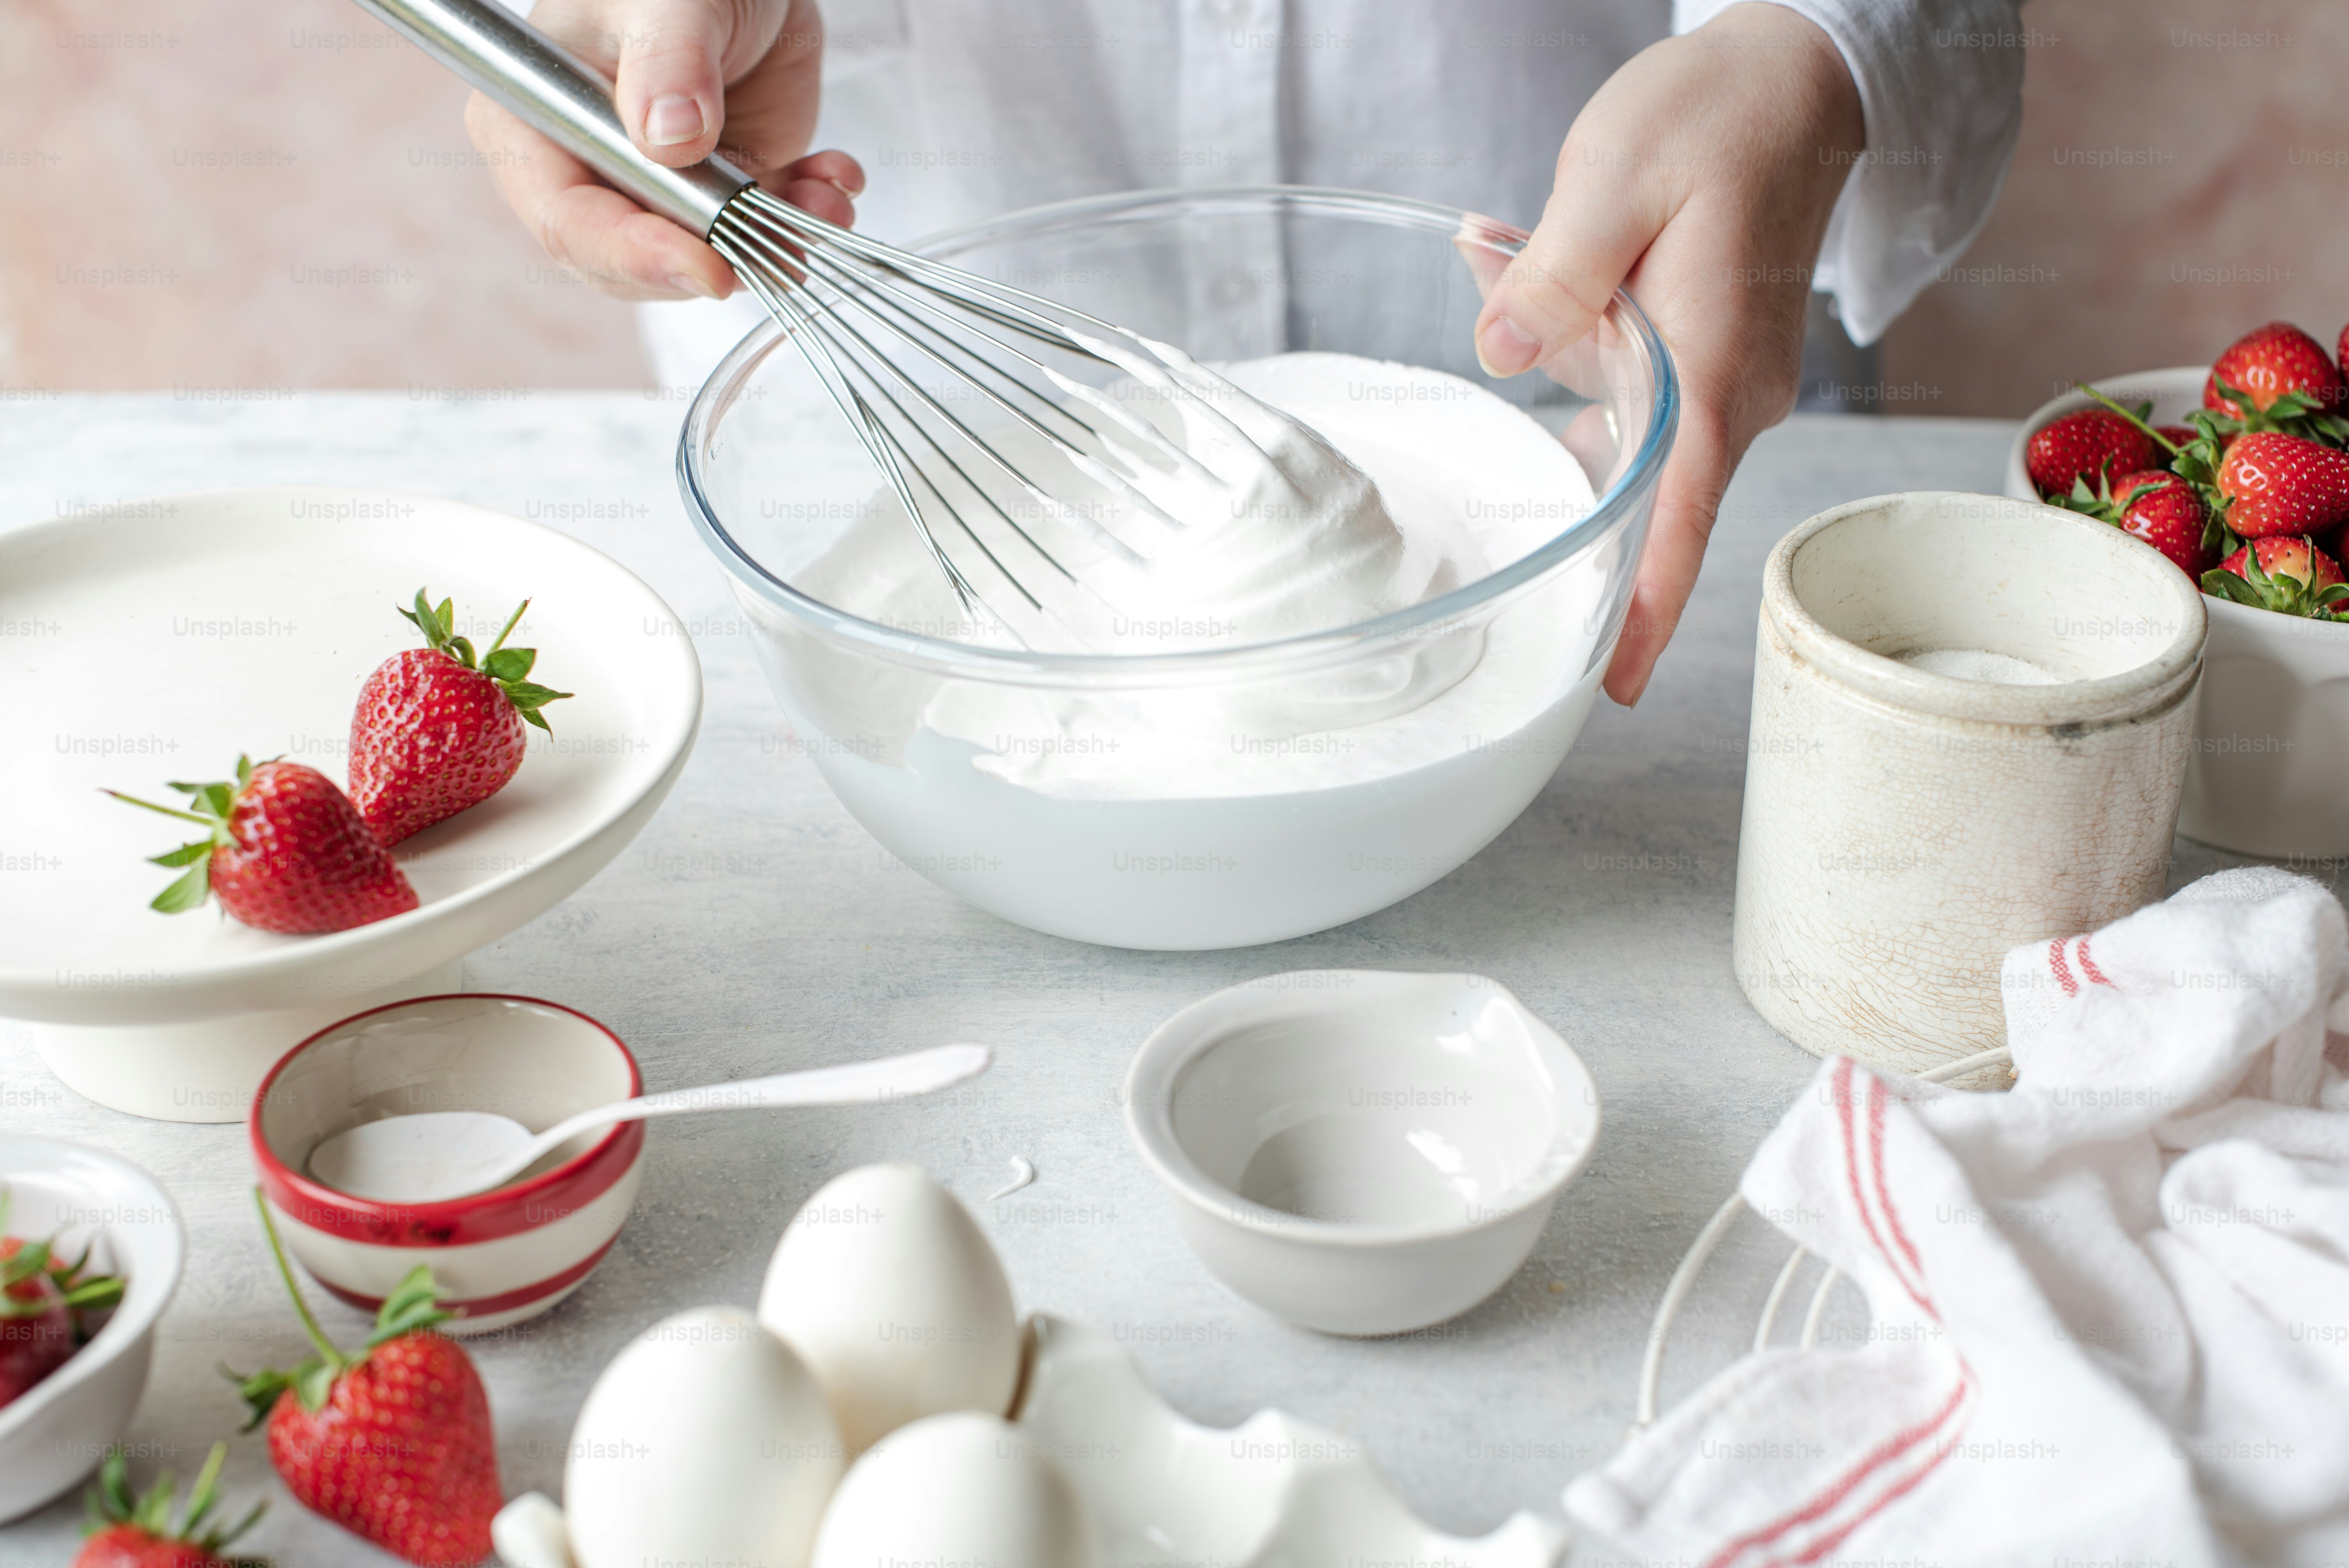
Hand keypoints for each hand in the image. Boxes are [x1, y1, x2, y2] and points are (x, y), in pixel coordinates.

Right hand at [462, 0, 862, 300]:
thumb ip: (665, 62)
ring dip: (775, 245)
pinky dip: (805, 219)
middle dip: (716, 262)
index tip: (706, 269)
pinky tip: (835, 182)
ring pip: (708, 259)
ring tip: (826, 200)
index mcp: (541, 123)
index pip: (569, 221)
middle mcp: (594, 169)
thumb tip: (669, 138)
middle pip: (637, 263)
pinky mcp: (723, 189)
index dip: (635, 258)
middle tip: (783, 250)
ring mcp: (661, 187)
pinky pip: (761, 234)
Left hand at [1472, 2, 1862, 705]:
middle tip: (1494, 454)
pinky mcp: (1704, 357)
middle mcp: (1729, 394)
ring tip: (1504, 260)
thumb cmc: (1716, 117)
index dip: (1649, 610)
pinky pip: (1626, 386)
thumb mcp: (1614, 175)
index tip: (1615, 686)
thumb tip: (1499, 349)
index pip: (1678, 519)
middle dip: (1560, 474)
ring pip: (1617, 425)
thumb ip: (1554, 269)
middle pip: (1637, 486)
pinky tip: (1523, 273)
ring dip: (1553, 378)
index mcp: (1713, 371)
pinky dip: (1573, 348)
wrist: (1799, 76)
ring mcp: (1721, 381)